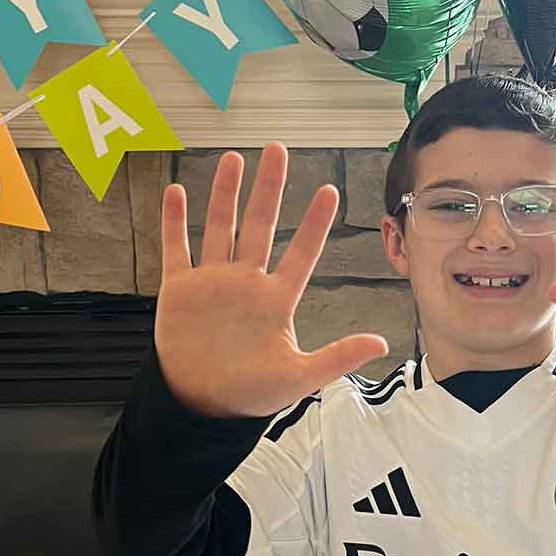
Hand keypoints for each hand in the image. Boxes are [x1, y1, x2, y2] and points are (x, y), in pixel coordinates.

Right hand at [155, 144, 388, 416]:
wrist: (202, 406)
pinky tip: (177, 192)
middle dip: (269, 188)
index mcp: (276, 300)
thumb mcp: (298, 378)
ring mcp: (212, 283)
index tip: (329, 190)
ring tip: (233, 159)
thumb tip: (380, 343)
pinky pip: (177, 249)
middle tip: (277, 149)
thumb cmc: (251, 394)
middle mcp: (246, 283)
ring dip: (225, 193)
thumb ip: (338, 357)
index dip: (315, 223)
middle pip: (260, 225)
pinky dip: (175, 221)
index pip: (302, 252)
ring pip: (220, 227)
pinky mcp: (180, 290)